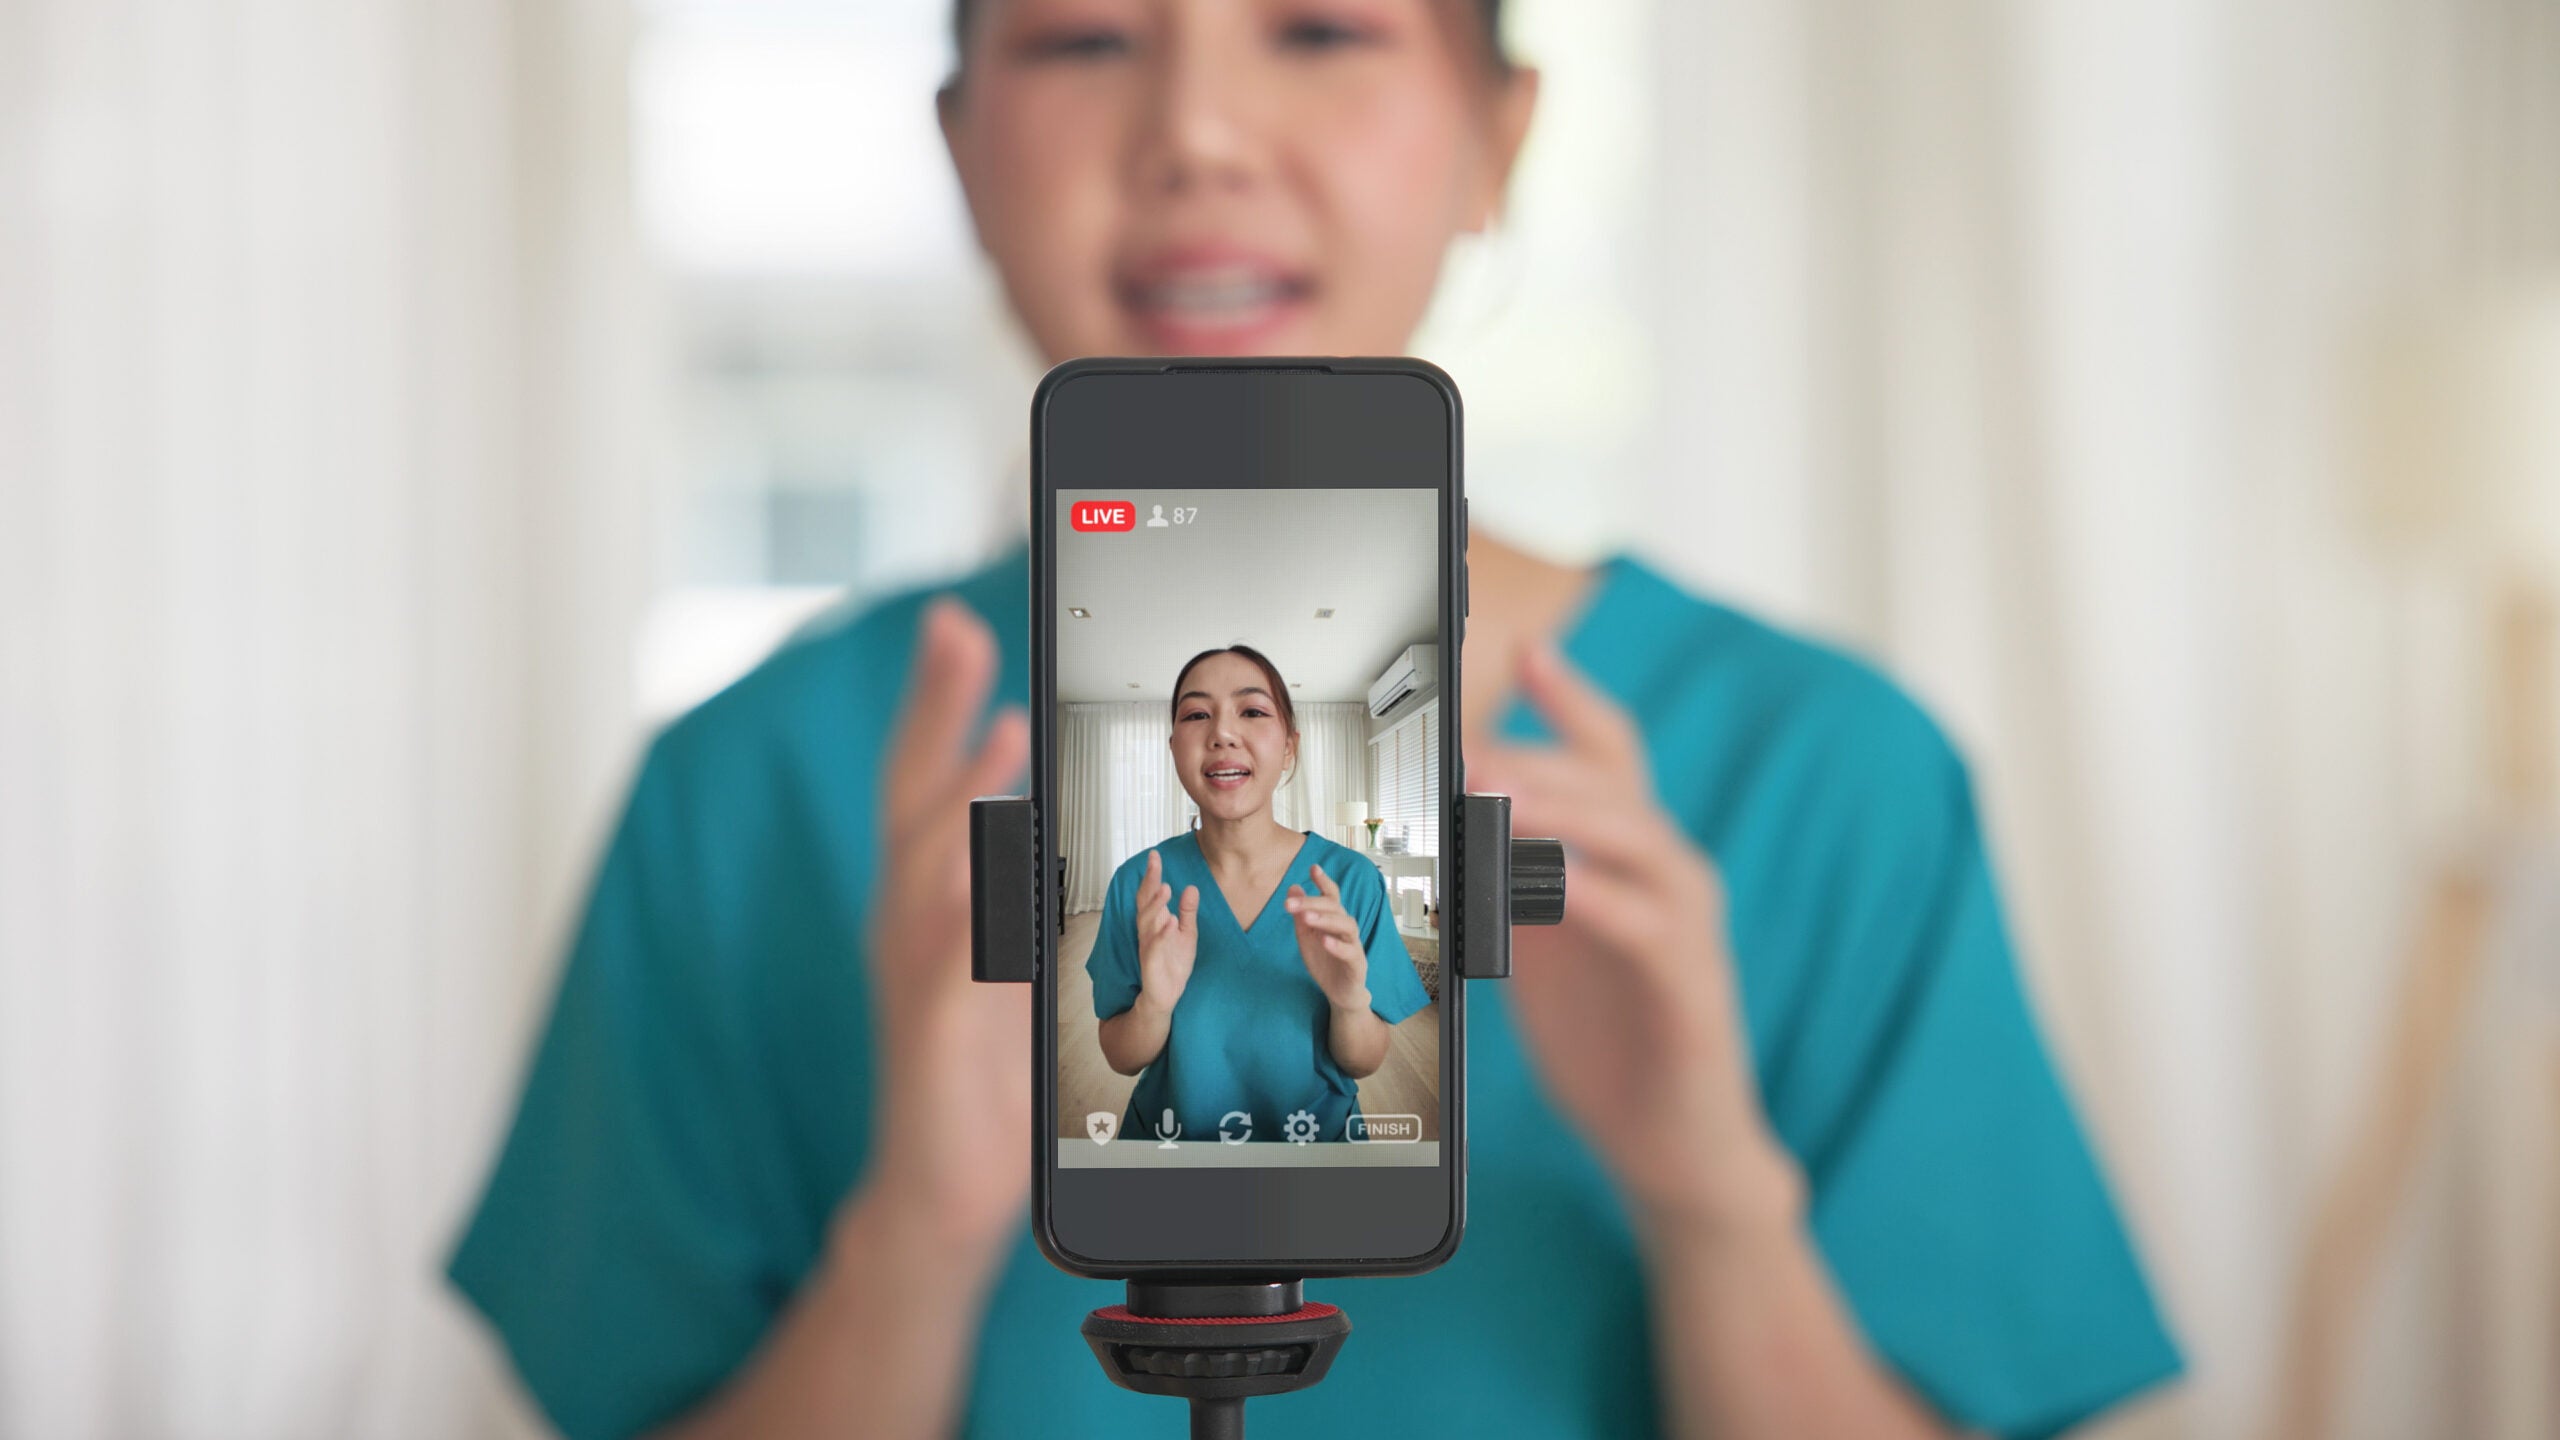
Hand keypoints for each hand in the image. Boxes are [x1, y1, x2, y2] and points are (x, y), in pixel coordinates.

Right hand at [862, 599, 1031, 1260]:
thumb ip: (1010, 884)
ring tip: (995, 734)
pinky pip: (952, 969)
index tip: (953, 623)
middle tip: (954, 633)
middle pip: (913, 797)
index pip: (925, 779)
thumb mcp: (1003, 959)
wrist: (941, 1194)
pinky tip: (989, 880)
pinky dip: (967, 920)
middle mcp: (906, 923)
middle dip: (933, 712)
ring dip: (961, 800)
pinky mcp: (934, 1038)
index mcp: (927, 899)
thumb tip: (1029, 803)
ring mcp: (913, 978)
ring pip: (928, 871)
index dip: (936, 701)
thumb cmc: (979, 1072)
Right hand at [1132, 849, 1198, 1013]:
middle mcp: (1148, 930)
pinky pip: (1155, 946)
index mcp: (1155, 921)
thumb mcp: (1187, 933)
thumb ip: (1187, 912)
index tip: (1155, 854)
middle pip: (1144, 902)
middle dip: (1149, 882)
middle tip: (1154, 862)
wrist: (1166, 994)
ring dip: (1155, 904)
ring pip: (1147, 921)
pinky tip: (1170, 921)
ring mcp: (1148, 945)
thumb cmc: (1173, 963)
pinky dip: (1162, 933)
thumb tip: (1191, 887)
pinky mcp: (1151, 961)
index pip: (1151, 894)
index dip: (1152, 875)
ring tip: (1165, 888)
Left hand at [1283, 866, 1370, 1010]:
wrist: (1340, 993)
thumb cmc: (1325, 962)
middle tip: (1290, 903)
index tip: (1313, 867)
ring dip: (1326, 919)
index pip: (1331, 896)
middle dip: (1313, 902)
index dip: (1324, 881)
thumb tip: (1292, 887)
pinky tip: (1324, 940)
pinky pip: (1350, 952)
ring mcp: (1354, 945)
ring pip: (1347, 925)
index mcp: (1333, 920)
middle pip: (1335, 908)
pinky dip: (1337, 945)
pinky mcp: (1357, 964)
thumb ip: (1300, 915)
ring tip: (1307, 917)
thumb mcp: (1306, 937)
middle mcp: (1346, 928)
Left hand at [1470, 642, 1799, 1238]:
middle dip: (1533, 756)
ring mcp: (1688, 923)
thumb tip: (1450, 815)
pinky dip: (1592, 894)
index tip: (1529, 646)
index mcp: (1632, 855)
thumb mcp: (1543, 938)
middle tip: (1466, 748)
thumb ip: (1509, 873)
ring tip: (1491, 793)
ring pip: (1630, 834)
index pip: (1609, 752)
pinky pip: (1644, 921)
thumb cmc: (1609, 1034)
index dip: (1573, 697)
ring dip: (1556, 810)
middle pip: (1608, 781)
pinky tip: (1544, 886)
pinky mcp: (1690, 983)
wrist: (1673, 1143)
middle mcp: (1670, 871)